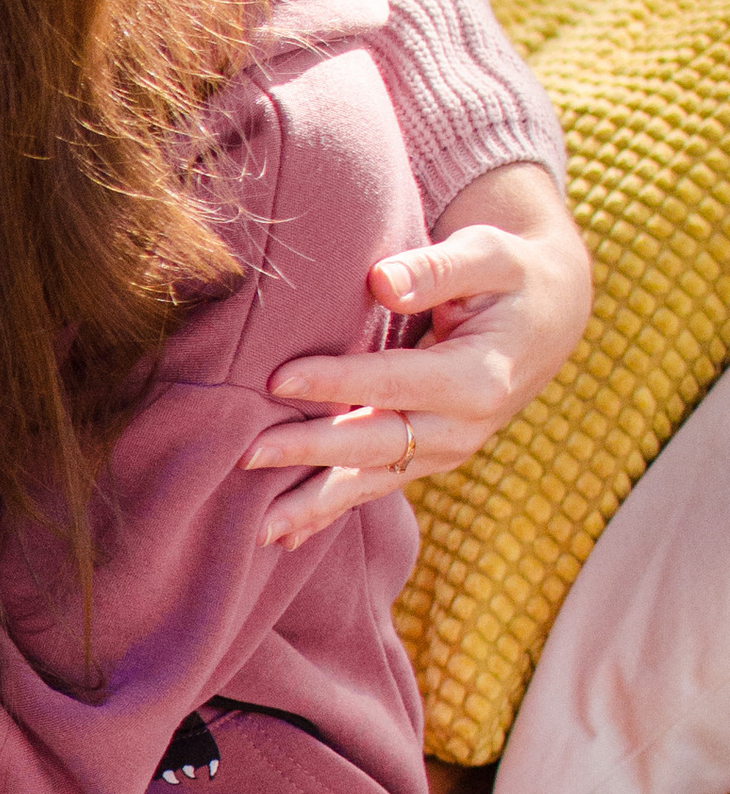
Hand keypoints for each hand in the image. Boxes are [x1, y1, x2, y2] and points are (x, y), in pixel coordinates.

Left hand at [242, 163, 591, 548]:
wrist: (547, 318)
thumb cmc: (508, 276)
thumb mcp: (488, 255)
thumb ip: (436, 268)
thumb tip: (382, 281)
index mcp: (478, 376)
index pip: (394, 380)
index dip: (336, 381)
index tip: (276, 380)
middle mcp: (463, 426)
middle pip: (377, 442)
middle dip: (311, 451)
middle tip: (247, 454)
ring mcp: (445, 450)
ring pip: (371, 481)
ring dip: (313, 505)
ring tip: (257, 528)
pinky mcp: (426, 459)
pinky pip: (374, 487)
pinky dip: (329, 513)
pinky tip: (285, 538)